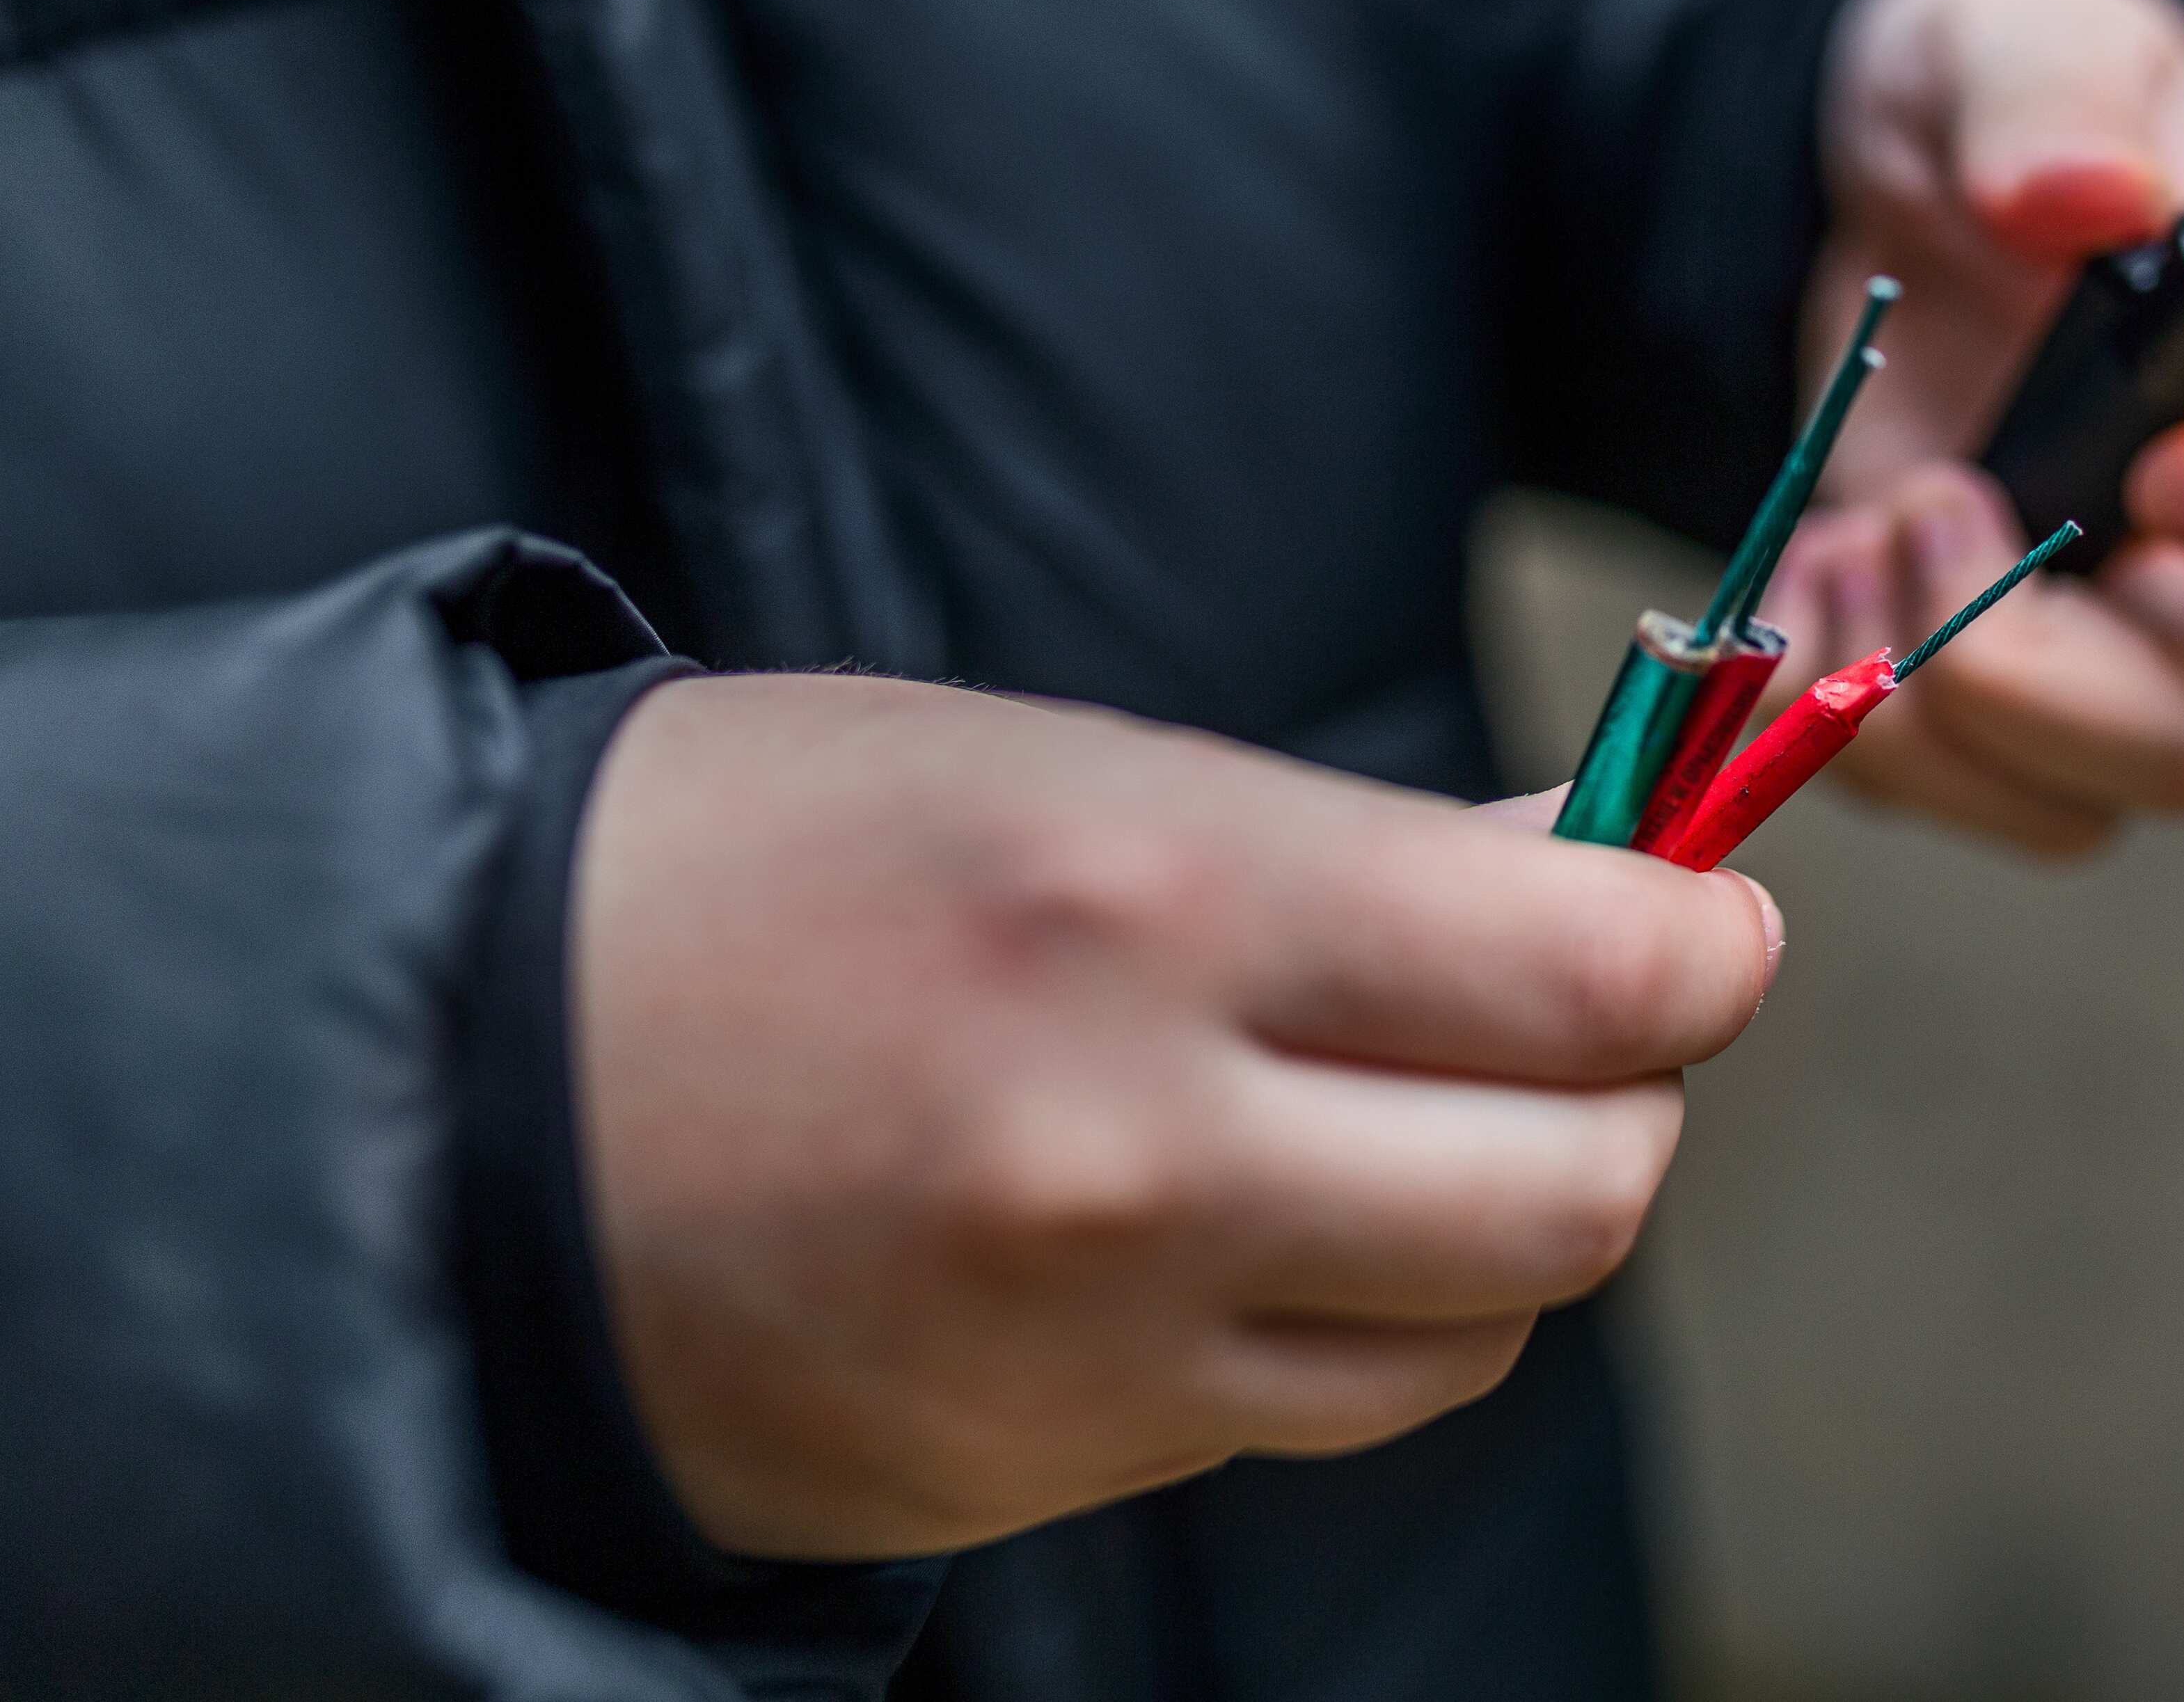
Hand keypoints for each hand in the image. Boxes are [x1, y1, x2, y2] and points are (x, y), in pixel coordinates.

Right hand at [571, 675, 1778, 1557]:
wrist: (436, 1094)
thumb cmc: (755, 868)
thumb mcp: (1053, 767)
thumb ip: (1352, 851)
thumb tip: (1605, 877)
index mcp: (1156, 899)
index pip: (1599, 973)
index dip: (1699, 944)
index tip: (1693, 915)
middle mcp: (1148, 1145)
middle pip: (1588, 1188)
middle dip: (1631, 1094)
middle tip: (1581, 1018)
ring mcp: (1097, 1341)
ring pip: (1481, 1329)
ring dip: (1506, 1224)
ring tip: (1406, 1119)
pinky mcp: (1046, 1465)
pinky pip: (1321, 1409)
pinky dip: (1362, 1324)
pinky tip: (1264, 1224)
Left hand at [1777, 0, 2183, 854]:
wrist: (1881, 186)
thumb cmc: (2007, 103)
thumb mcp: (2024, 38)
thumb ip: (2057, 95)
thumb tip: (2074, 196)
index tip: (2174, 474)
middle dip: (2028, 669)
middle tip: (1932, 500)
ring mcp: (2094, 649)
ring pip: (2061, 802)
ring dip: (1910, 695)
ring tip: (1855, 534)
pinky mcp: (1964, 690)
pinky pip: (1923, 787)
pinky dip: (1826, 707)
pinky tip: (1809, 567)